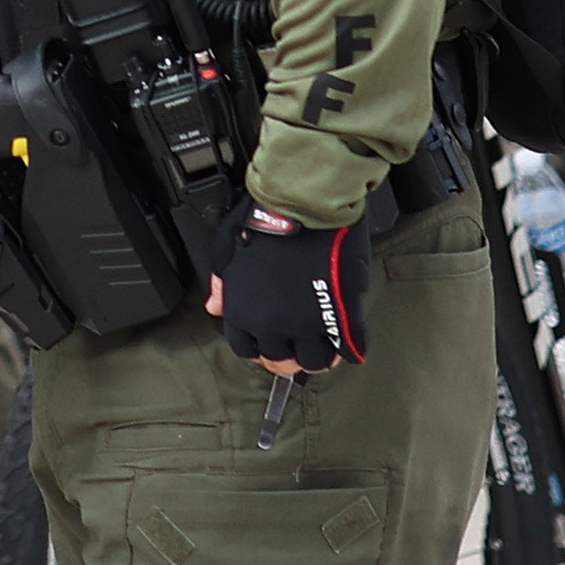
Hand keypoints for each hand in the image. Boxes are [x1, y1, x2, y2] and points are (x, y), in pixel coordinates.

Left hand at [210, 206, 367, 373]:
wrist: (301, 201)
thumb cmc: (262, 217)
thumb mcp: (227, 246)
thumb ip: (222, 283)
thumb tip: (216, 307)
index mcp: (243, 310)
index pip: (246, 349)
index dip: (257, 346)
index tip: (267, 341)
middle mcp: (273, 326)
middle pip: (281, 361)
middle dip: (288, 354)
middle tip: (297, 342)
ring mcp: (309, 325)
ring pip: (315, 362)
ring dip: (318, 354)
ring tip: (322, 340)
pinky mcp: (342, 318)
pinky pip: (348, 350)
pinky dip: (349, 346)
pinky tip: (346, 335)